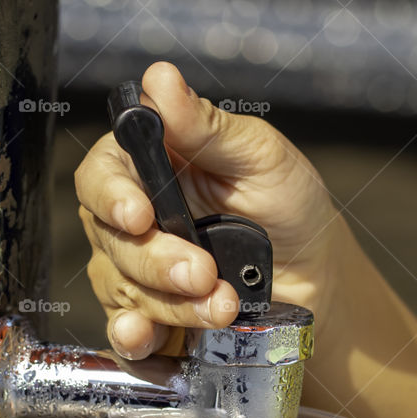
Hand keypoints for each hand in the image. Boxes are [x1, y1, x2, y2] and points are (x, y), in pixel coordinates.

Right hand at [75, 61, 349, 358]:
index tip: (139, 214)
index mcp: (149, 167)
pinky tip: (147, 337)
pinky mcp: (150, 318)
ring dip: (169, 304)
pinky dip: (132, 338)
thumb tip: (160, 79)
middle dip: (157, 261)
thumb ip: (208, 127)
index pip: (101, 176)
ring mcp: (137, 272)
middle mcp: (133, 219)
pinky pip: (123, 332)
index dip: (112, 196)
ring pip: (121, 289)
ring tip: (223, 305)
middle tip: (203, 272)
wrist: (316, 280)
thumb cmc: (289, 208)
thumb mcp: (262, 157)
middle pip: (111, 240)